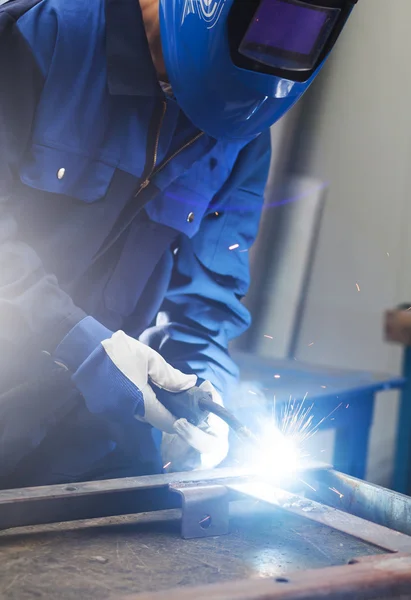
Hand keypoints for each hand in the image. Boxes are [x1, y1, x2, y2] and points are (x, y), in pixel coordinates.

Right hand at [56, 319, 227, 464]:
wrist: (84, 347)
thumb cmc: (120, 350)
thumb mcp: (150, 358)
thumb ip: (170, 376)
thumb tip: (189, 384)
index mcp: (139, 400)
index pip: (164, 421)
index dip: (178, 421)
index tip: (187, 416)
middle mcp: (124, 412)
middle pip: (151, 419)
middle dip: (163, 411)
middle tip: (173, 398)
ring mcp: (111, 413)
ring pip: (137, 416)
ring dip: (148, 407)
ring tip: (155, 391)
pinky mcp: (101, 409)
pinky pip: (124, 411)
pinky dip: (133, 403)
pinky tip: (136, 388)